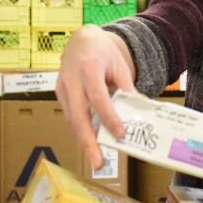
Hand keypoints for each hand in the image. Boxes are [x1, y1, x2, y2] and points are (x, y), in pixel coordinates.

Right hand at [55, 25, 135, 168]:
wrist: (81, 39)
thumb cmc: (103, 53)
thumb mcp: (119, 66)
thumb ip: (128, 88)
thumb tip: (144, 109)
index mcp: (88, 68)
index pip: (98, 97)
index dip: (108, 117)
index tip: (121, 134)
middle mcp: (71, 79)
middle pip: (78, 115)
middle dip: (88, 141)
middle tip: (98, 163)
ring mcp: (62, 87)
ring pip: (72, 119)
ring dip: (83, 141)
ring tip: (95, 159)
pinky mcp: (59, 93)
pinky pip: (70, 116)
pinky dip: (80, 130)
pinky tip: (90, 143)